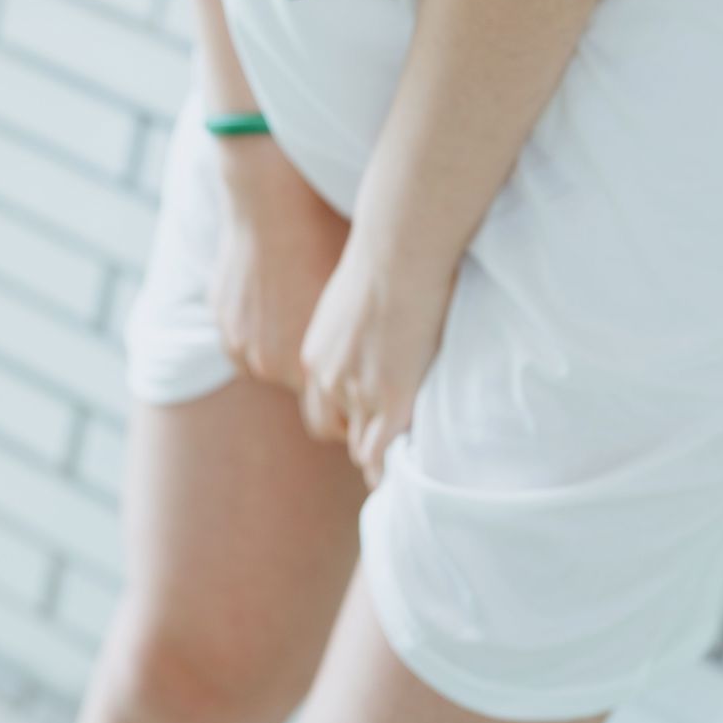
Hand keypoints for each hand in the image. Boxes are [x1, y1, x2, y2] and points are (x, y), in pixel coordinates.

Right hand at [206, 139, 352, 394]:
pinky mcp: (222, 321)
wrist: (273, 202)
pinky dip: (254, 325)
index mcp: (310, 367)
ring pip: (264, 360)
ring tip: (294, 308)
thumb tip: (384, 367)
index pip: (329, 407)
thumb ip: (359, 345)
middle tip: (323, 338)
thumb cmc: (325, 242)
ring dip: (277, 345)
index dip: (341, 391)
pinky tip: (271, 295)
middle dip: (307, 369)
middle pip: (294, 382)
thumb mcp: (356, 298)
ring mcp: (241, 343)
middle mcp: (271, 365)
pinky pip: (241, 338)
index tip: (350, 378)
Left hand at [296, 226, 458, 488]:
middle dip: (353, 438)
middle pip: (333, 428)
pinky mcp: (392, 402)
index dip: (342, 412)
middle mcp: (328, 379)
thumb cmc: (384, 256)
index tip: (359, 419)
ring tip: (394, 471)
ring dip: (376, 455)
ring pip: (361, 444)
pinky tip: (406, 471)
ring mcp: (358, 394)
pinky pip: (384, 451)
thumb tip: (368, 320)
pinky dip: (391, 465)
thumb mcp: (350, 296)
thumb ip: (351, 323)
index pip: (321, 401)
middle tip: (374, 451)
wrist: (398, 251)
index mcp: (315, 353)